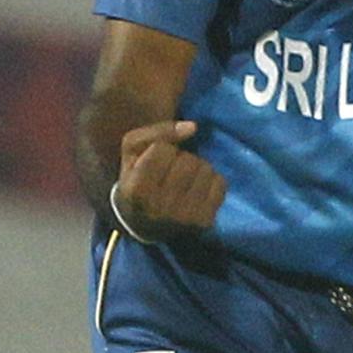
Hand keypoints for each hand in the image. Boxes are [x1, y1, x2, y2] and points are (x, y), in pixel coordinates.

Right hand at [114, 120, 226, 242]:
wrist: (144, 225)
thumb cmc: (137, 180)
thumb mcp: (132, 152)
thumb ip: (157, 132)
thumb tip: (193, 127)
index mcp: (137, 189)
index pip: (163, 148)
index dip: (161, 149)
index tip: (154, 162)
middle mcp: (160, 206)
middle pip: (188, 160)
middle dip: (181, 159)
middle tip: (171, 172)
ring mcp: (185, 216)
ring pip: (206, 169)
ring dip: (198, 169)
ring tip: (184, 181)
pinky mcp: (205, 221)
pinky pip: (220, 183)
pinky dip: (211, 181)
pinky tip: (197, 191)